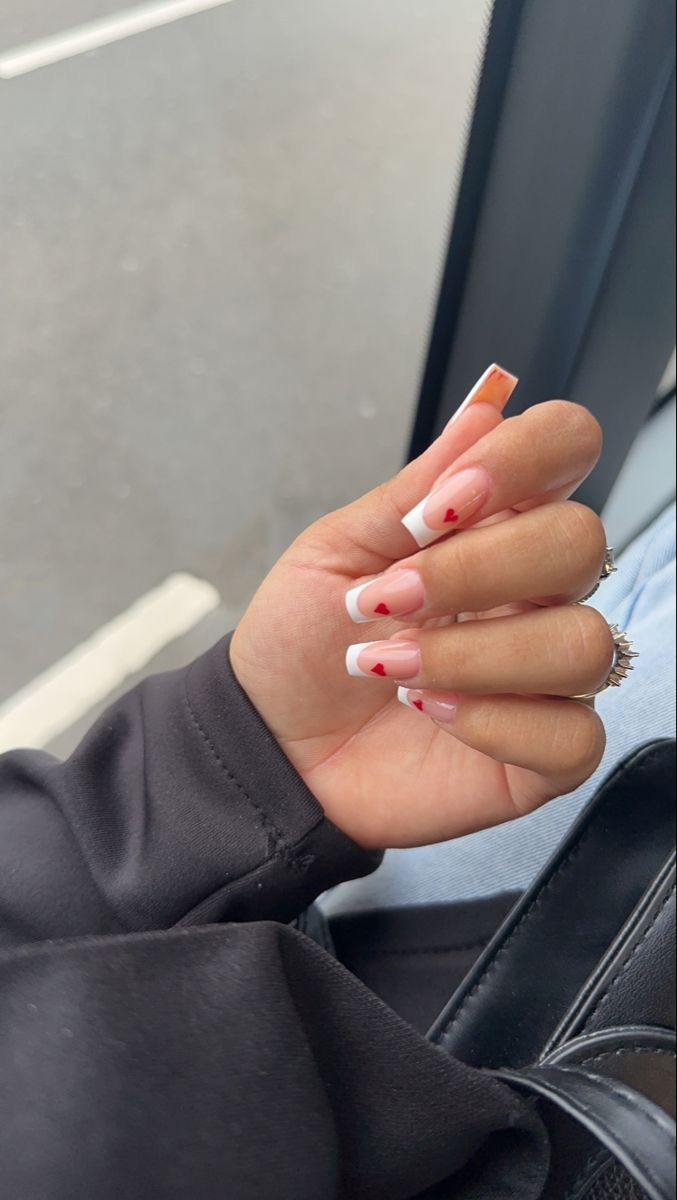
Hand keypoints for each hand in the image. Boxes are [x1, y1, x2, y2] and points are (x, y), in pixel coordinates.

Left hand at [230, 369, 608, 848]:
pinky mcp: (545, 751)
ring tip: (395, 667)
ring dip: (473, 657)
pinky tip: (434, 713)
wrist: (271, 741)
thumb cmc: (302, 642)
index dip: (523, 459)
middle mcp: (532, 590)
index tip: (441, 506)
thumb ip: (412, 490)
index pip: (566, 447)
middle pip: (581, 543)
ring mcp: (545, 672)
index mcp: (490, 525)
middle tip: (391, 600)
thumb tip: (484, 409)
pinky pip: (573, 734)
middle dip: (473, 572)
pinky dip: (492, 725)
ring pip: (582, 643)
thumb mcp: (334, 551)